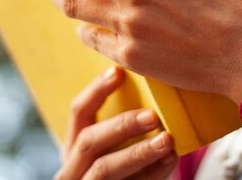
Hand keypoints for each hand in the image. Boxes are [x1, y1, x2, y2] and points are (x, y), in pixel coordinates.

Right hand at [55, 67, 177, 179]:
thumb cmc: (117, 175)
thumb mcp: (106, 153)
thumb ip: (118, 131)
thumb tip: (154, 95)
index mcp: (73, 147)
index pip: (78, 111)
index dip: (96, 90)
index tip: (118, 72)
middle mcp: (72, 168)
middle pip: (89, 141)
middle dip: (121, 125)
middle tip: (152, 116)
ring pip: (104, 170)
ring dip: (138, 153)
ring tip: (166, 141)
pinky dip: (151, 175)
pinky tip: (170, 162)